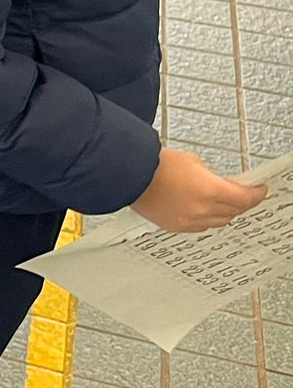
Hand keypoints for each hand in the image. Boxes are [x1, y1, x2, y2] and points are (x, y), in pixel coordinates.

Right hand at [132, 148, 266, 232]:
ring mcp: (188, 221)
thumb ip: (209, 175)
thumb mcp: (191, 160)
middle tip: (242, 193)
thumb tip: (216, 182)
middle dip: (241, 202)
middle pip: (235, 211)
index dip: (256, 193)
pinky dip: (207, 219)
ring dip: (225, 212)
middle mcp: (202, 209)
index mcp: (210, 190)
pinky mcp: (175, 226)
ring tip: (222, 202)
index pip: (245, 198)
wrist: (128, 175)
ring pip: (220, 221)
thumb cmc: (153, 165)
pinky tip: (204, 210)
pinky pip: (201, 226)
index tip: (259, 189)